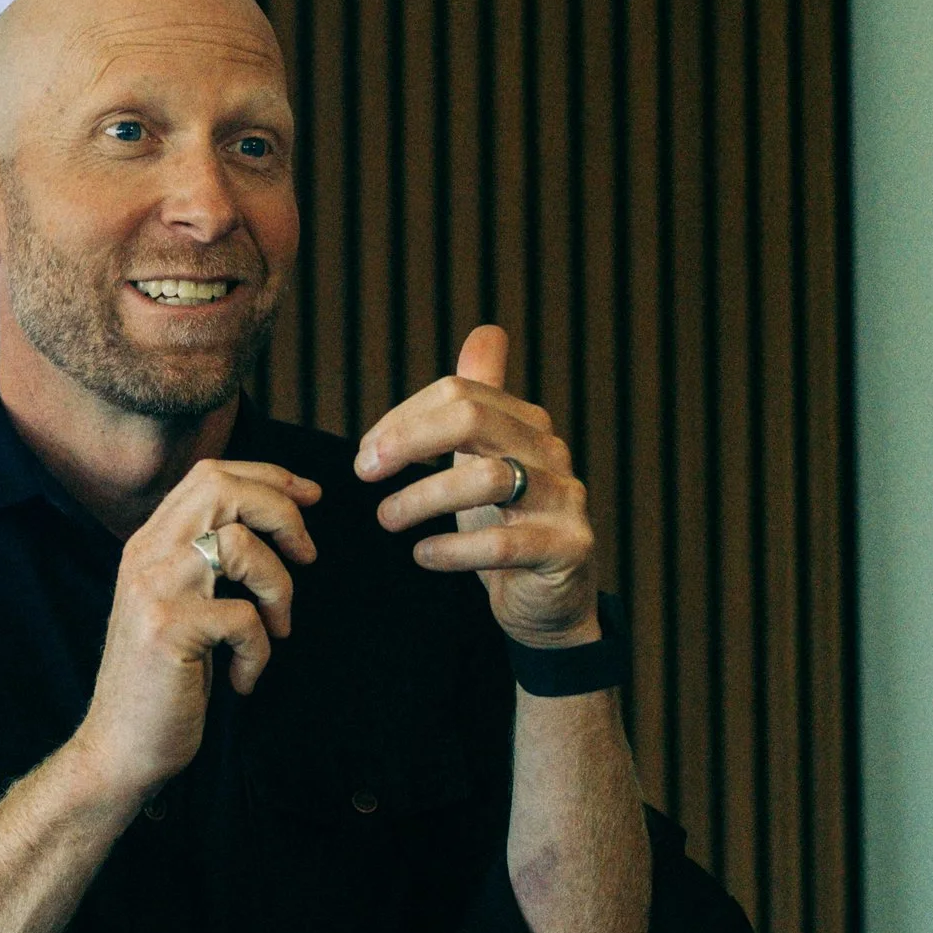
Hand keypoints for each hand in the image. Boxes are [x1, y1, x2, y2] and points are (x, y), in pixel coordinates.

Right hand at [73, 460, 321, 803]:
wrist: (118, 749)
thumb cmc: (160, 683)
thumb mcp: (176, 606)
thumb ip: (202, 562)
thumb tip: (267, 525)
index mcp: (149, 544)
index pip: (210, 476)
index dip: (268, 477)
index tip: (309, 498)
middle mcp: (146, 556)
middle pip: (223, 488)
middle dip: (281, 512)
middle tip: (307, 555)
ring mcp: (154, 590)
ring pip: (241, 544)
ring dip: (280, 588)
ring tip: (277, 629)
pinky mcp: (169, 630)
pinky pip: (245, 618)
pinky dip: (260, 653)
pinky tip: (244, 679)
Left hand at [354, 324, 598, 646]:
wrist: (548, 600)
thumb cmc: (505, 523)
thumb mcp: (486, 458)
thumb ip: (479, 400)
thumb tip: (486, 332)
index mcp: (525, 424)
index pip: (458, 393)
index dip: (401, 418)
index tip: (364, 454)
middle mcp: (549, 452)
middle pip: (472, 419)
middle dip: (407, 441)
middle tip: (364, 473)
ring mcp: (565, 500)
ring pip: (489, 478)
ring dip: (422, 498)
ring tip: (387, 518)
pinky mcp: (568, 549)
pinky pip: (504, 544)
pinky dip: (453, 550)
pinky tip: (423, 555)